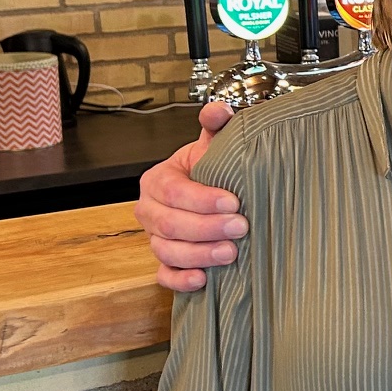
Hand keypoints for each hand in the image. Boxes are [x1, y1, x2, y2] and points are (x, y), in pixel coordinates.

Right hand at [134, 101, 244, 291]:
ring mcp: (154, 238)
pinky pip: (164, 275)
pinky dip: (181, 280)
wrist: (209, 192)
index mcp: (158, 180)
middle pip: (170, 224)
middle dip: (206, 228)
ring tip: (232, 253)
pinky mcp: (164, 262)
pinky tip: (204, 279)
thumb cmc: (210, 170)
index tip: (234, 201)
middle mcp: (150, 210)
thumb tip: (219, 110)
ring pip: (167, 251)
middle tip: (241, 227)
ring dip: (199, 254)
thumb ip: (216, 126)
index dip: (202, 199)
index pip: (174, 192)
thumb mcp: (213, 146)